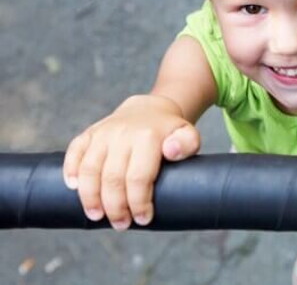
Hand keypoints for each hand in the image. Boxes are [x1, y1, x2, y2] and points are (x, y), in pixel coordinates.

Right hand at [62, 94, 199, 229]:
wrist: (149, 110)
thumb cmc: (169, 132)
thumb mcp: (187, 135)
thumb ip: (188, 143)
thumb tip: (171, 152)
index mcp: (147, 136)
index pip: (139, 177)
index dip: (139, 202)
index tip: (143, 219)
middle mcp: (122, 133)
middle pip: (112, 178)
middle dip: (115, 207)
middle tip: (121, 224)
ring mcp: (103, 133)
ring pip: (90, 169)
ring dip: (90, 197)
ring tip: (97, 216)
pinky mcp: (89, 133)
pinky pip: (74, 151)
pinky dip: (70, 171)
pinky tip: (74, 189)